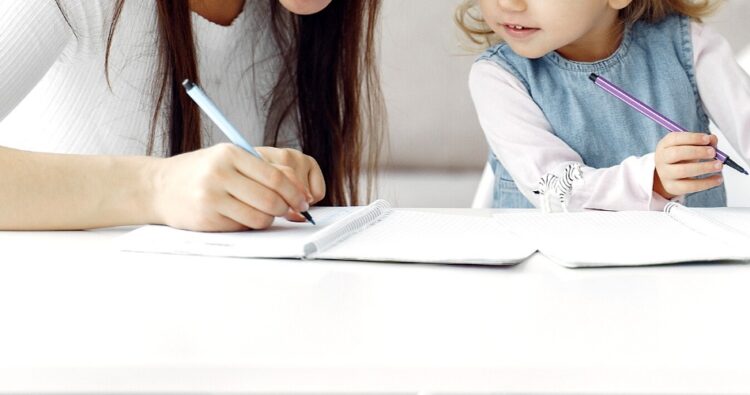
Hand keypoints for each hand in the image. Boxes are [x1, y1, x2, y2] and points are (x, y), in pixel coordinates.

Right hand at [150, 143, 319, 230]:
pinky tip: (241, 216)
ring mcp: (211, 197)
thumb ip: (262, 168)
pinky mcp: (207, 219)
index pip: (276, 176)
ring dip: (269, 219)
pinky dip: (249, 225)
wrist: (159, 186)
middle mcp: (220, 173)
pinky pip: (242, 227)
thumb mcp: (229, 159)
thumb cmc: (201, 171)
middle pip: (271, 199)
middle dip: (286, 208)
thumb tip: (299, 190)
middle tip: (291, 211)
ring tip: (264, 213)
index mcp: (230, 153)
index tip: (302, 200)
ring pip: (259, 217)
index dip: (295, 192)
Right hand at [654, 132, 723, 198]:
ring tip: (719, 165)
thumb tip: (712, 139)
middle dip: (697, 152)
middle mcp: (662, 159)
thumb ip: (702, 141)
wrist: (669, 176)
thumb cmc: (681, 158)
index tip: (707, 139)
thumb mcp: (689, 146)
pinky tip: (718, 179)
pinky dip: (707, 183)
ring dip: (704, 167)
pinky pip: (690, 186)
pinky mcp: (672, 187)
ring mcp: (665, 174)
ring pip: (683, 170)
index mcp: (665, 145)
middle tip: (713, 152)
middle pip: (677, 153)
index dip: (692, 138)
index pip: (675, 138)